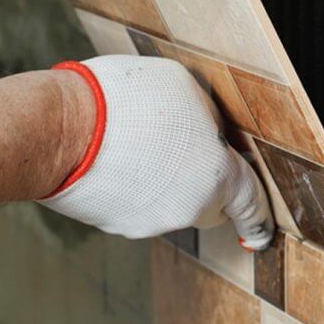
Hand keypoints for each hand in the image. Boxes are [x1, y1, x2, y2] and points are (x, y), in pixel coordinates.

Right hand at [39, 56, 275, 248]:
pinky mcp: (117, 225)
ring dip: (164, 182)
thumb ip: (208, 119)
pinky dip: (134, 188)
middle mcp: (189, 208)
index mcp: (217, 176)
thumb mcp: (186, 88)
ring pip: (171, 205)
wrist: (62, 128)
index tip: (260, 236)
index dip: (258, 220)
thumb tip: (207, 134)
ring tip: (136, 141)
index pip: (251, 205)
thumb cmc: (127, 101)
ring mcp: (150, 222)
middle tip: (183, 149)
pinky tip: (115, 157)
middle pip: (210, 205)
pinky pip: (138, 207)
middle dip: (205, 185)